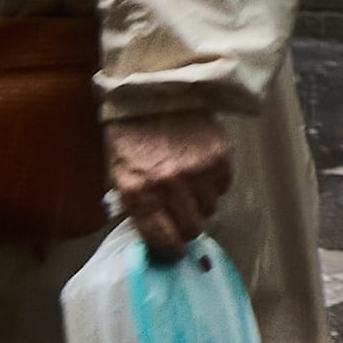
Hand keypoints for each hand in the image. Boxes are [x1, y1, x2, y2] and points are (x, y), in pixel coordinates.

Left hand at [107, 116, 234, 261]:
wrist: (151, 92)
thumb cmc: (129, 135)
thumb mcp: (118, 175)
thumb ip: (136, 207)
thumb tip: (156, 236)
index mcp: (139, 192)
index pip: (163, 240)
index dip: (169, 251)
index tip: (172, 251)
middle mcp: (170, 185)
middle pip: (192, 229)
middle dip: (185, 226)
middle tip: (179, 215)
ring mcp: (198, 171)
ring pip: (210, 209)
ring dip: (200, 203)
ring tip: (188, 184)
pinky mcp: (219, 157)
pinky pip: (223, 186)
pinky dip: (214, 183)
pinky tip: (200, 168)